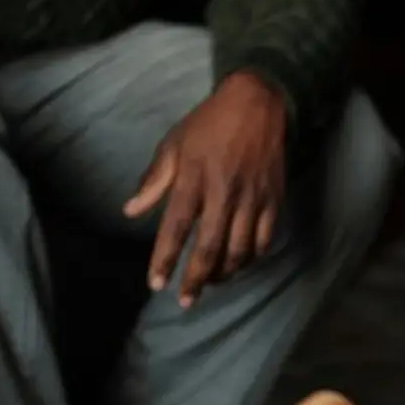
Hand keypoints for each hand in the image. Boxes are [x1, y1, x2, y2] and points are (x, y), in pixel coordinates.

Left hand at [122, 70, 287, 308]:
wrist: (256, 103)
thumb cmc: (207, 125)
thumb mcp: (172, 145)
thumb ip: (153, 181)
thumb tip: (130, 211)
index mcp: (193, 179)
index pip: (176, 228)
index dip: (165, 259)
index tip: (156, 283)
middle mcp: (224, 193)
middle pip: (209, 247)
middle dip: (195, 278)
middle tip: (185, 300)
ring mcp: (252, 198)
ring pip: (239, 250)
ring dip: (223, 274)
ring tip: (209, 284)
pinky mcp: (274, 199)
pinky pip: (264, 240)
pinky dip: (251, 258)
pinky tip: (238, 265)